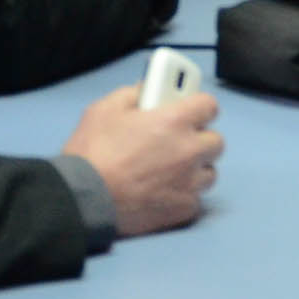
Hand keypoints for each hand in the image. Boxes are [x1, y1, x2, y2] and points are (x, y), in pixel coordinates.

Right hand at [61, 88, 222, 237]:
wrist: (83, 199)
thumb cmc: (92, 153)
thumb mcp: (105, 109)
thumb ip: (133, 94)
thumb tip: (147, 89)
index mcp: (175, 121)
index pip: (210, 106)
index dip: (198, 107)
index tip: (190, 110)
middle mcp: (189, 151)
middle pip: (215, 141)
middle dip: (198, 139)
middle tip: (176, 142)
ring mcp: (189, 183)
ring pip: (209, 172)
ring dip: (194, 168)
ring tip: (169, 169)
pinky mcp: (183, 209)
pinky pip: (196, 199)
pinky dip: (184, 195)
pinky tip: (163, 192)